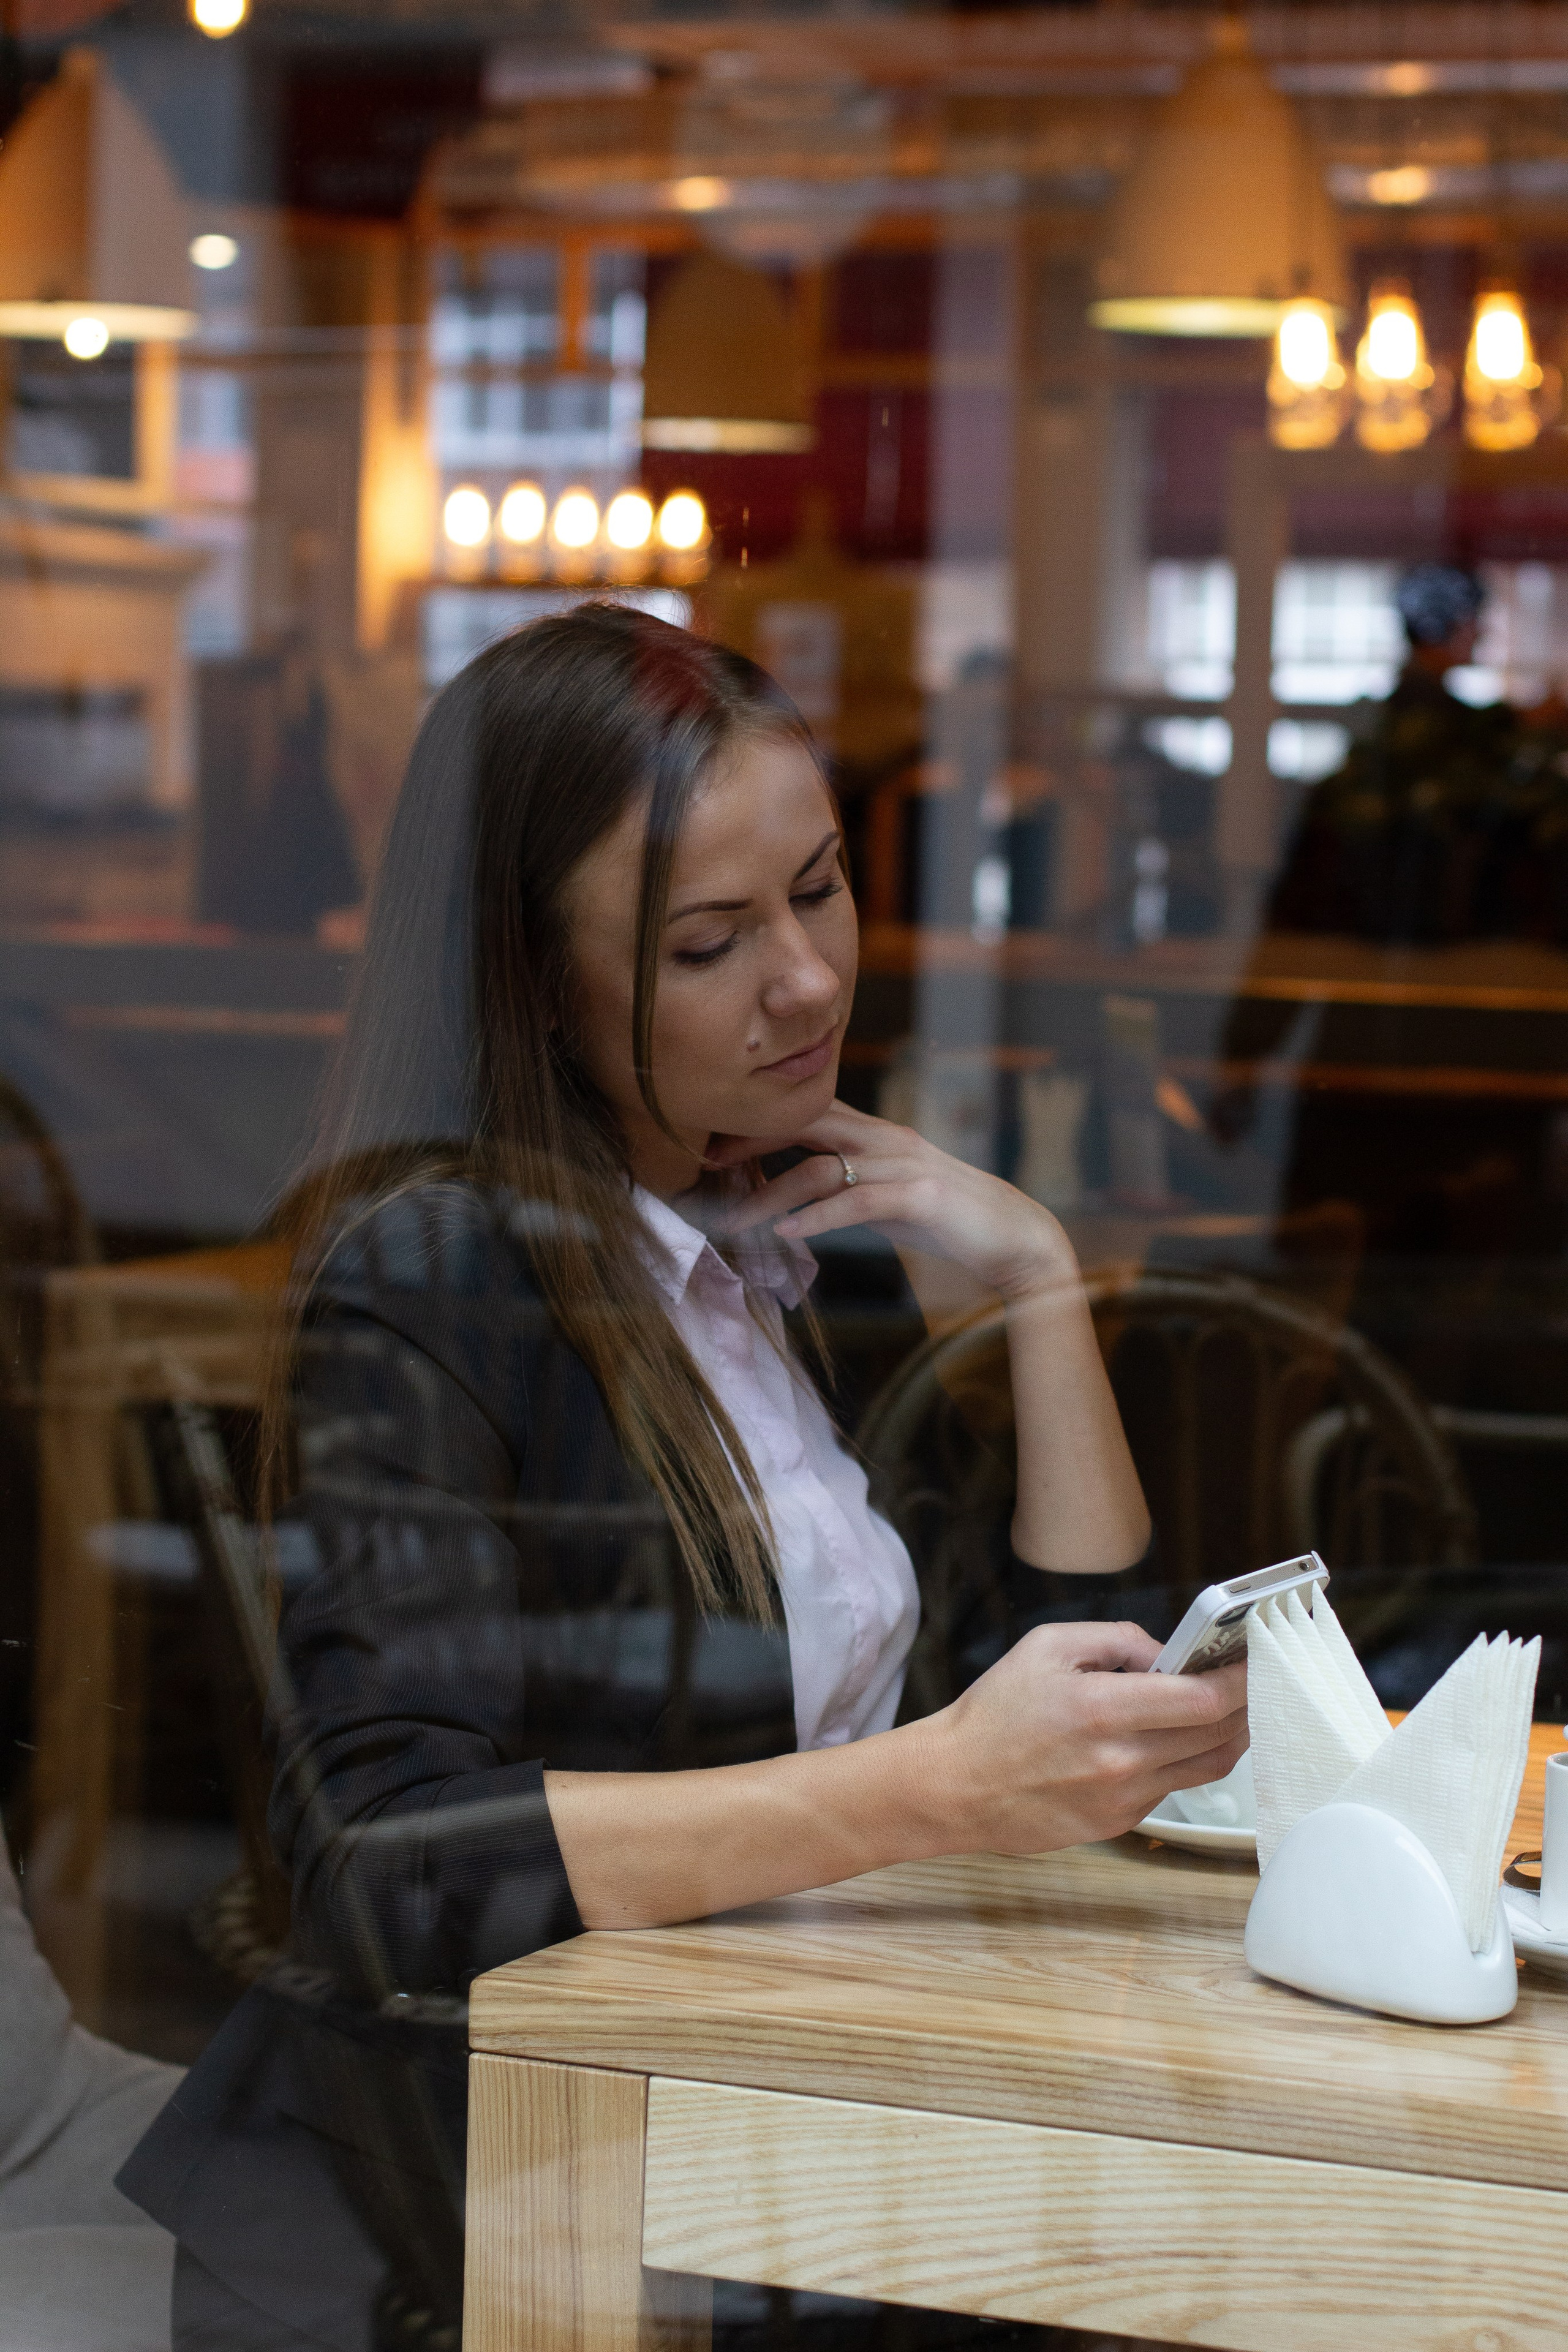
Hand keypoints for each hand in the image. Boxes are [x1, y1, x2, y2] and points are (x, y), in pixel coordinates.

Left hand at [712, 1101, 1073, 1301]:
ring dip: (770, 1195)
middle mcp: (890, 1139)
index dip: (761, 1126)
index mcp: (880, 1136)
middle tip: (706, 1167)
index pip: (810, 1114)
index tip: (717, 1150)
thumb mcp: (892, 1199)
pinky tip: (787, 1233)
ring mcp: (907, 1164)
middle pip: (806, 1123)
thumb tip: (802, 1198)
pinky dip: (817, 1217)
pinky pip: (857, 1200)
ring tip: (735, 1223)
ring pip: (821, 1166)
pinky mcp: (922, 1196)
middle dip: (752, 1142)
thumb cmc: (952, 1223)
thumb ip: (851, 1189)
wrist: (1019, 1240)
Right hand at [918, 1622, 1247, 1854]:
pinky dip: (1186, 1759)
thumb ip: (1117, 1639)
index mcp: (1104, 1709)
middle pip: (1218, 1735)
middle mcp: (1122, 1761)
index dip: (1242, 1679)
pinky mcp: (1119, 1823)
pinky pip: (1172, 1787)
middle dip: (1244, 1703)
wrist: (956, 1784)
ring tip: (1229, 1708)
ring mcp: (1124, 1799)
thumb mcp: (1048, 1646)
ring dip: (1228, 1735)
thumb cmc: (996, 1712)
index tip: (1255, 1661)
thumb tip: (1168, 1652)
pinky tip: (1174, 1738)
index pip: (1204, 1699)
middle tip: (1251, 1679)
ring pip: (1207, 1767)